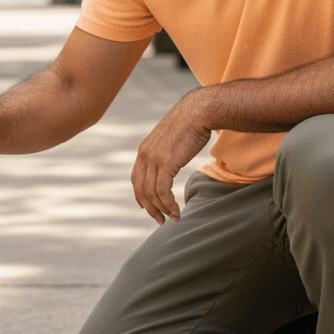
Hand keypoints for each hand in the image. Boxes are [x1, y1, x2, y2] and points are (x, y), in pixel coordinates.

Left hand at [132, 96, 211, 224]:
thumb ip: (167, 151)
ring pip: (151, 193)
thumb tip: (172, 160)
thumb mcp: (172, 139)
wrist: (198, 112)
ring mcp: (154, 159)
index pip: (136, 178)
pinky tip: (177, 211)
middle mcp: (145, 155)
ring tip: (173, 218)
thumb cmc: (190, 124)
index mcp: (144, 150)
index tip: (148, 207)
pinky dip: (168, 205)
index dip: (140, 195)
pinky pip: (162, 191)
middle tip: (161, 220)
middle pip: (141, 190)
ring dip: (162, 209)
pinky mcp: (166, 163)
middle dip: (150, 208)